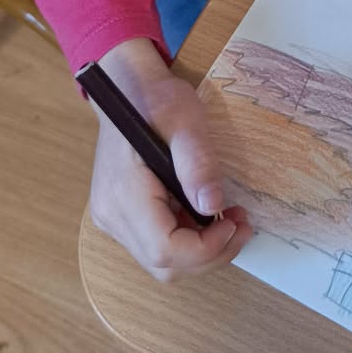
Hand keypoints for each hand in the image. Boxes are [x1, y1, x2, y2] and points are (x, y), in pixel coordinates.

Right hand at [88, 37, 252, 279]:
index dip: (206, 248)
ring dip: (200, 250)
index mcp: (124, 193)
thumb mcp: (186, 121)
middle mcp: (111, 215)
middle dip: (209, 254)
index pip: (165, 249)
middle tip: (240, 224)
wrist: (127, 88)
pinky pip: (155, 245)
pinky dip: (186, 240)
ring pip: (160, 261)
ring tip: (227, 219)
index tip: (234, 222)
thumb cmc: (156, 100)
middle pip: (163, 264)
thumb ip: (198, 164)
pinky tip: (204, 214)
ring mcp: (112, 218)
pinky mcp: (120, 216)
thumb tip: (213, 207)